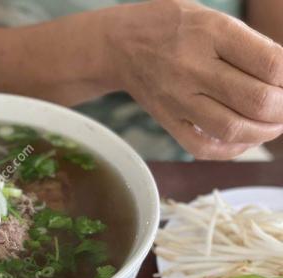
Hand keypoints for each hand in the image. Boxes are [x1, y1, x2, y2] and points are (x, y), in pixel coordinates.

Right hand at [110, 0, 282, 159]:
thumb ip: (249, 45)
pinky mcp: (167, 120)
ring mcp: (178, 98)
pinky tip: (244, 139)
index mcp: (212, 32)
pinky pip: (204, 147)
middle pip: (257, 100)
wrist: (120, 45)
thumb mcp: (213, 18)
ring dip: (265, 132)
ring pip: (234, 129)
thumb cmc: (172, 27)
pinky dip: (232, 150)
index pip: (271, 63)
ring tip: (273, 123)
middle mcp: (193, 67)